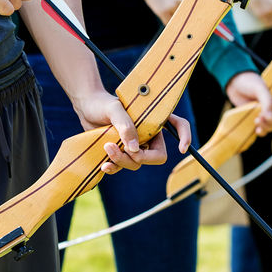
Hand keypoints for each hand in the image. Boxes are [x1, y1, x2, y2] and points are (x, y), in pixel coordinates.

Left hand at [73, 90, 190, 172]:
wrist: (87, 109)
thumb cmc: (103, 104)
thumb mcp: (114, 109)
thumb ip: (125, 126)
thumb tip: (135, 149)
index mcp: (154, 119)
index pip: (179, 125)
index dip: (184, 136)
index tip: (181, 149)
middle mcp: (148, 134)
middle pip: (157, 156)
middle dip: (142, 158)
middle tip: (124, 151)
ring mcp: (136, 145)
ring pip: (138, 163)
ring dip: (123, 161)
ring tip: (107, 148)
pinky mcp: (122, 153)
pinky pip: (123, 167)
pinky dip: (114, 168)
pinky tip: (104, 166)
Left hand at [226, 72, 271, 134]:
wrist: (235, 85)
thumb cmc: (250, 83)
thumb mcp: (260, 89)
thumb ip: (267, 102)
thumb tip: (270, 118)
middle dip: (271, 122)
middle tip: (259, 117)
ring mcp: (266, 114)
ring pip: (271, 126)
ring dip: (265, 127)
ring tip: (256, 121)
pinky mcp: (257, 119)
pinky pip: (263, 130)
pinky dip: (261, 132)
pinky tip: (256, 130)